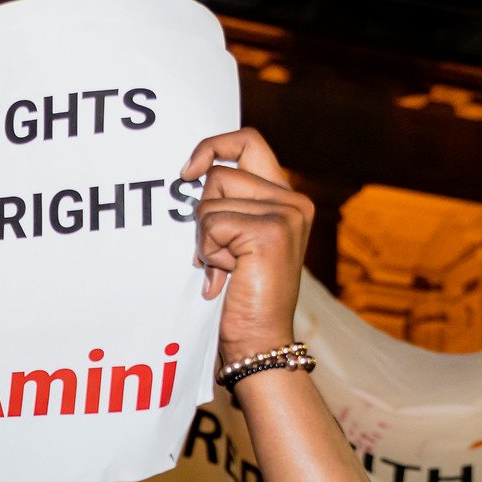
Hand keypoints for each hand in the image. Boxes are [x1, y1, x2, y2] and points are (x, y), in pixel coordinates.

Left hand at [180, 129, 311, 366]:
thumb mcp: (234, 240)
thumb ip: (227, 204)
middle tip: (218, 252)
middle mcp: (293, 201)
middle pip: (220, 173)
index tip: (188, 172)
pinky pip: (211, 224)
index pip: (248, 141)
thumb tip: (192, 174)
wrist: (258, 340)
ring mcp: (285, 214)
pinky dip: (208, 252)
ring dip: (206, 239)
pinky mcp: (269, 231)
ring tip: (226, 268)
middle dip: (204, 213)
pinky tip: (226, 276)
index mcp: (286, 198)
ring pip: (212, 200)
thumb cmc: (241, 297)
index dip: (214, 146)